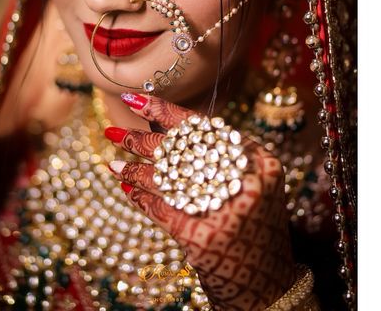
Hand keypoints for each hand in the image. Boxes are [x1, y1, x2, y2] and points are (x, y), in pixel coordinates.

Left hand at [105, 93, 294, 310]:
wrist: (270, 284)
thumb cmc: (257, 227)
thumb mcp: (254, 183)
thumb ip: (223, 158)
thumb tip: (169, 132)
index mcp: (259, 161)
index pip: (202, 125)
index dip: (163, 110)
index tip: (133, 98)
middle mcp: (243, 180)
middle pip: (179, 149)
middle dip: (140, 140)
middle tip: (113, 131)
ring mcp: (223, 209)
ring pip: (165, 177)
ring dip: (134, 170)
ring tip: (114, 164)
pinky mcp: (202, 237)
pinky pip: (161, 208)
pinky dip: (142, 198)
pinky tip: (128, 190)